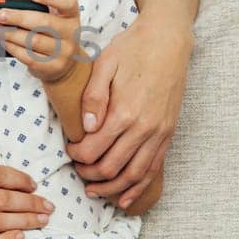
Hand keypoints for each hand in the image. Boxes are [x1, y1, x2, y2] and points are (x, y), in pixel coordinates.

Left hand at [0, 0, 87, 84]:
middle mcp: (71, 32)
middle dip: (20, 18)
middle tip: (0, 14)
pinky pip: (30, 57)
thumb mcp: (48, 9)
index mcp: (71, 14)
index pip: (66, 2)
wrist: (63, 63)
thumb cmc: (51, 30)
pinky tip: (3, 41)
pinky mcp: (53, 67)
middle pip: (45, 23)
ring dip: (11, 34)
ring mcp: (64, 52)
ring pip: (34, 41)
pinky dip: (13, 48)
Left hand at [67, 16, 193, 208]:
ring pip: (133, 175)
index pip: (93, 149)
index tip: (69, 149)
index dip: (76, 155)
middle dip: (88, 173)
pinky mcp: (168, 134)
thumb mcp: (105, 64)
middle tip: (77, 168)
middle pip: (111, 168)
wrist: (169, 39)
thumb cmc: (133, 48)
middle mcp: (144, 128)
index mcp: (124, 112)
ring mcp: (160, 133)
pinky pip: (153, 169)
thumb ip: (93, 97)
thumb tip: (86, 127)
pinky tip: (124, 198)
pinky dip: (137, 188)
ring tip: (93, 190)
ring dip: (111, 188)